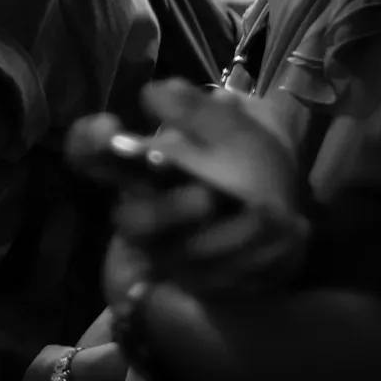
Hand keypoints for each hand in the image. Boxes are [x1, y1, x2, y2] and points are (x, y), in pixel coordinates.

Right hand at [70, 81, 308, 294]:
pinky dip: (262, 254)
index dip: (89, 143)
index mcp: (140, 170)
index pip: (87, 155)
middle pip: (131, 220)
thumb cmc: (247, 165)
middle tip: (207, 198)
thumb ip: (200, 112)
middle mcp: (144, 213)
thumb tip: (159, 91)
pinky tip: (292, 230)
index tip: (114, 126)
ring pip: (182, 256)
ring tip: (271, 212)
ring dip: (229, 237)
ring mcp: (170, 256)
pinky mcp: (201, 288)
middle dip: (169, 212)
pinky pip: (222, 283)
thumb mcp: (232, 129)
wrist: (288, 219)